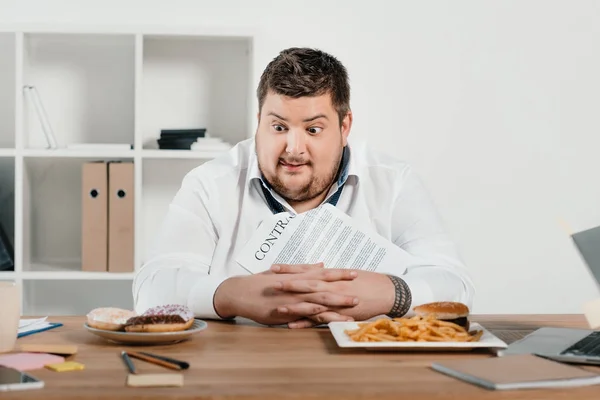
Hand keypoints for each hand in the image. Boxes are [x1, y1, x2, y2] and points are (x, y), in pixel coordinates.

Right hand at [213, 263, 357, 325]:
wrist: (241, 292)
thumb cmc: (262, 282)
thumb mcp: (284, 272)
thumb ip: (304, 268)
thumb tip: (322, 264)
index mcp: (299, 277)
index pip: (323, 274)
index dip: (340, 274)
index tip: (356, 273)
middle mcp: (298, 287)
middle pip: (325, 288)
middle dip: (343, 291)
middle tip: (361, 294)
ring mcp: (293, 300)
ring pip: (319, 303)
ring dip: (337, 306)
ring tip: (352, 311)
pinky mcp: (287, 312)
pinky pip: (305, 315)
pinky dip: (319, 318)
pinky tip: (330, 321)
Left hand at [271, 266, 394, 327]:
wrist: (387, 291)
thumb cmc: (368, 281)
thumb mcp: (347, 275)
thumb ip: (330, 274)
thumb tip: (318, 268)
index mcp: (331, 276)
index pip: (307, 270)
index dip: (290, 269)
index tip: (274, 267)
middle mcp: (331, 287)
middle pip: (306, 285)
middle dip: (288, 284)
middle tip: (270, 283)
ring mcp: (335, 301)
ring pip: (312, 303)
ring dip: (294, 305)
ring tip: (277, 307)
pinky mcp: (340, 314)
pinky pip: (320, 319)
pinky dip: (306, 323)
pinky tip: (293, 325)